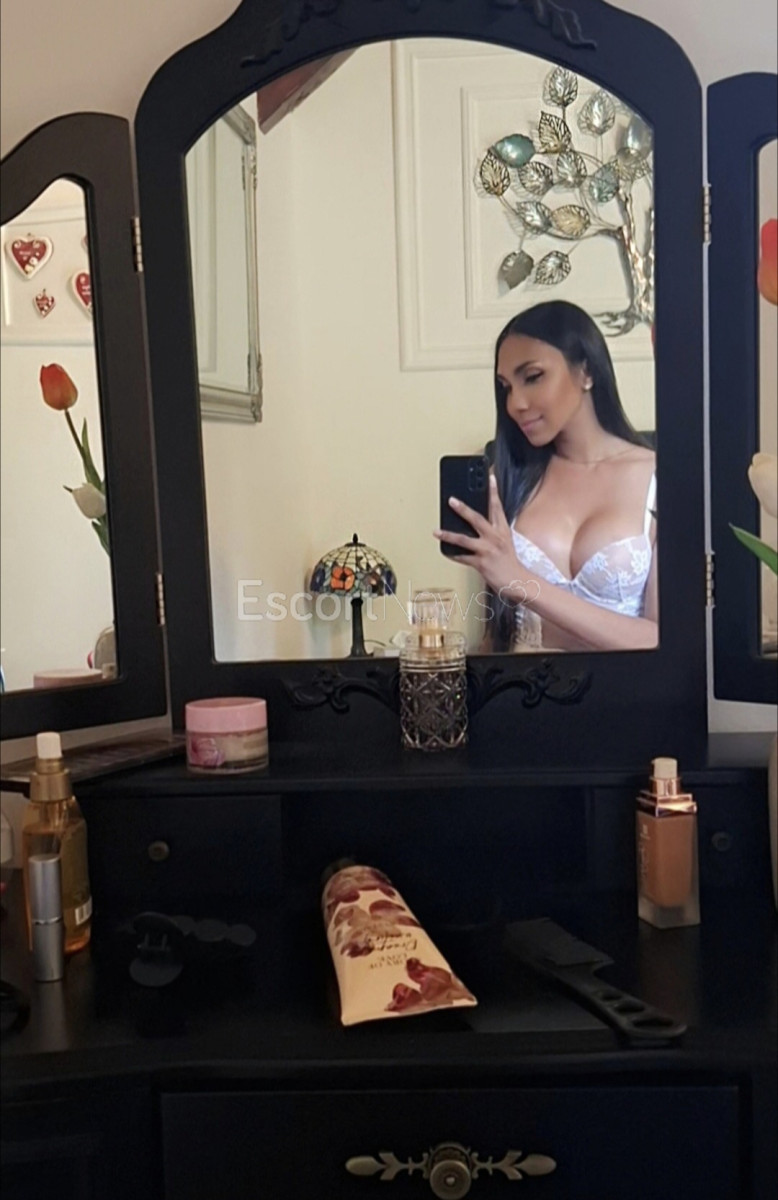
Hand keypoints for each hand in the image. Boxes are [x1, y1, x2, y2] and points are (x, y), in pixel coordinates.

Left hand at [434, 475, 535, 601]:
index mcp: (502, 530)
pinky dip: (453, 555)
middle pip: (477, 519)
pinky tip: (445, 551)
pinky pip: (463, 557)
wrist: (517, 581)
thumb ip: (493, 530)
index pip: (497, 507)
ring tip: (437, 531)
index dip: (493, 491)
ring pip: (465, 539)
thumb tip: (475, 521)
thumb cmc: (509, 561)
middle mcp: (495, 537)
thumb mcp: (505, 541)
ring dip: (449, 534)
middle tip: (451, 500)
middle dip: (463, 509)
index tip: (490, 477)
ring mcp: (488, 550)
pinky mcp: (481, 563)